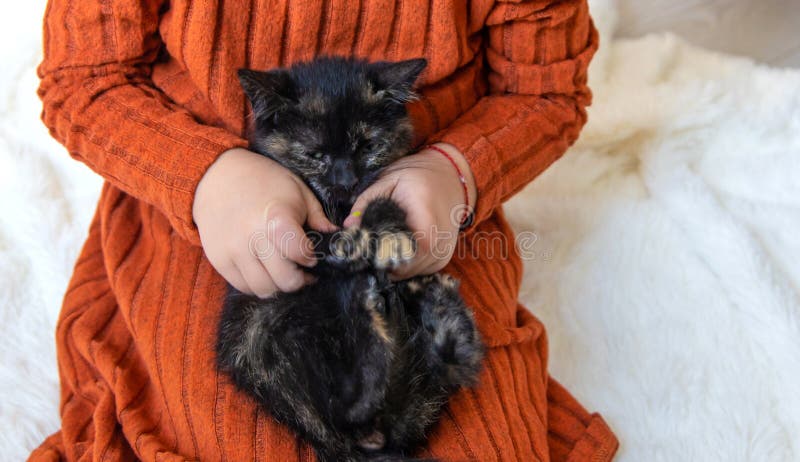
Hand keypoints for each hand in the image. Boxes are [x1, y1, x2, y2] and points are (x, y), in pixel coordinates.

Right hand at [193, 148, 335, 296]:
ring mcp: (233, 251)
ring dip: (278, 285)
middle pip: (284, 280)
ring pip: (264, 289)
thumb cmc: (263, 180)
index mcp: (276, 217)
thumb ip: (318, 216)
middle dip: (299, 279)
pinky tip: (264, 270)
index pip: (299, 253)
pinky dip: (258, 284)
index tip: (311, 254)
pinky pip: (243, 286)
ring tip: (283, 272)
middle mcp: (253, 237)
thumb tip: (335, 237)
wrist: (216, 175)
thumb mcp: (297, 189)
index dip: (311, 258)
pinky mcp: (219, 259)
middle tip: (302, 271)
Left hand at [343, 143, 475, 278]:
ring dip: (390, 264)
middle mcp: (438, 244)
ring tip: (380, 244)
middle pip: (399, 268)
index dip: (373, 252)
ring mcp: (442, 256)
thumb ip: (365, 203)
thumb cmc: (417, 178)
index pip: (394, 252)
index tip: (360, 244)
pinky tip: (397, 246)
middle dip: (378, 260)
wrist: (451, 179)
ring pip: (405, 273)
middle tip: (365, 246)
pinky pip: (415, 272)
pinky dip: (402, 263)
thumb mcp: (388, 182)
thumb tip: (347, 226)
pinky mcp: (441, 261)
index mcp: (426, 223)